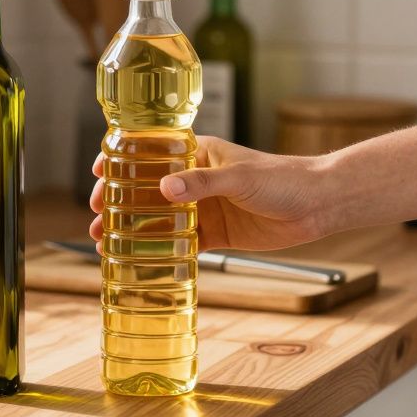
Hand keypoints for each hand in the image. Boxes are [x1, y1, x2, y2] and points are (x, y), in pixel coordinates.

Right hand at [88, 136, 330, 251]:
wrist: (318, 204)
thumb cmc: (283, 178)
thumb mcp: (239, 176)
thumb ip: (202, 182)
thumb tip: (165, 190)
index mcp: (197, 153)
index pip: (150, 153)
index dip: (121, 162)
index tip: (99, 174)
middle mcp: (195, 180)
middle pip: (147, 190)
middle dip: (118, 203)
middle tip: (97, 218)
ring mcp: (204, 208)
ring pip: (159, 219)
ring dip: (133, 231)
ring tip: (106, 244)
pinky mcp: (216, 234)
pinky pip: (181, 244)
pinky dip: (161, 253)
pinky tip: (140, 263)